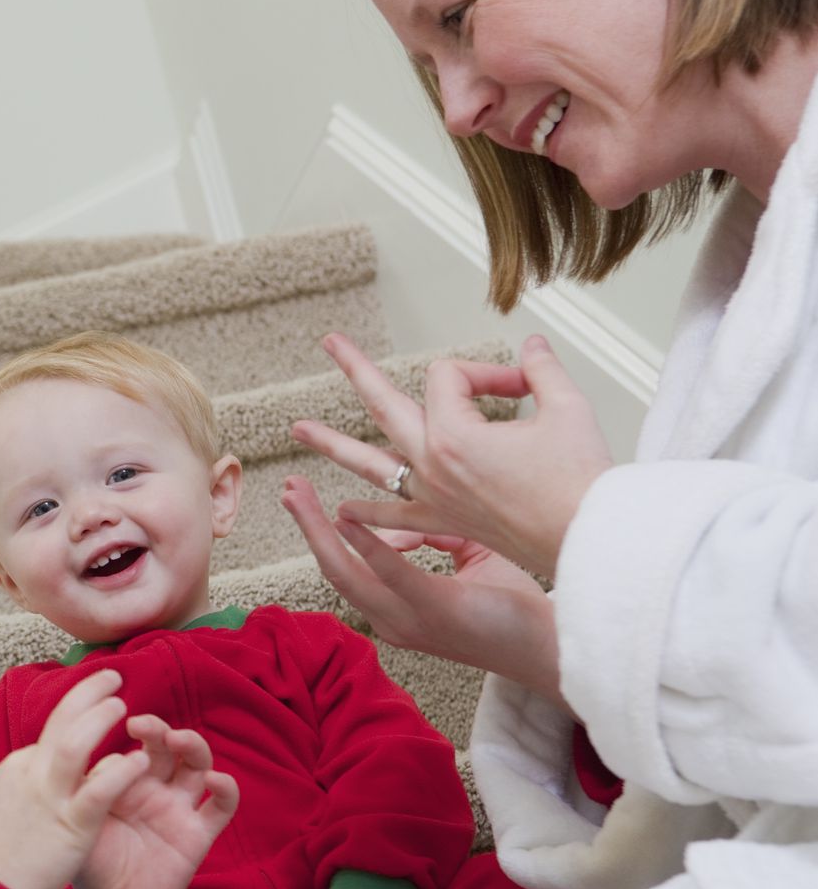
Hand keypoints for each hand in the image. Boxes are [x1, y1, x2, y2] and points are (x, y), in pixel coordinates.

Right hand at [0, 670, 163, 888]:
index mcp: (19, 768)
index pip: (52, 730)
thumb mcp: (5, 804)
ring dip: (100, 718)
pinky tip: (139, 761)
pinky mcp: (70, 826)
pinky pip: (99, 790)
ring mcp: (49, 797)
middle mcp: (31, 773)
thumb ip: (29, 782)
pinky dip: (120, 770)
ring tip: (122, 704)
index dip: (77, 710)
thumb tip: (47, 769)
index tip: (96, 701)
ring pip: (75, 743)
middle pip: (60, 720)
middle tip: (113, 676)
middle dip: (87, 692)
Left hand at [73, 715, 238, 888]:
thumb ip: (85, 788)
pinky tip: (216, 779)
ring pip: (197, 765)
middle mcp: (154, 787)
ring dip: (193, 746)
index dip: (130, 729)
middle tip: (141, 724)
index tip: (117, 717)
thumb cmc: (88, 861)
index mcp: (124, 779)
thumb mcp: (79, 820)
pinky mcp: (198, 834)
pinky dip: (227, 789)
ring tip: (177, 739)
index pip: (134, 744)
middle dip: (158, 729)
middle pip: (167, 746)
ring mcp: (178, 808)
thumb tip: (85, 752)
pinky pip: (221, 807)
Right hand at [281, 475, 565, 703]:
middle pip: (332, 569)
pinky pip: (390, 573)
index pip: (348, 568)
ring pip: (345, 571)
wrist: (552, 649)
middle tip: (287, 490)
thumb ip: (436, 534)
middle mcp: (391, 619)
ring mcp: (409, 619)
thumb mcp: (468, 559)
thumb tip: (410, 515)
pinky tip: (346, 517)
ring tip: (299, 497)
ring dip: (318, 530)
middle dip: (306, 527)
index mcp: (396, 610)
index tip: (311, 498)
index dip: (325, 531)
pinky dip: (365, 544)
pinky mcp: (434, 610)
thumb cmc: (514, 609)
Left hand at [288, 334, 613, 578]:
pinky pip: (394, 516)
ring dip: (334, 445)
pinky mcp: (446, 522)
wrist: (589, 545)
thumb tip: (531, 346)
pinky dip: (369, 513)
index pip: (451, 378)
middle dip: (357, 370)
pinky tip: (345, 510)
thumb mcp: (569, 410)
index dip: (487, 372)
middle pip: (384, 406)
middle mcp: (432, 466)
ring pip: (371, 464)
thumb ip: (542, 371)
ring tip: (298, 429)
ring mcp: (433, 496)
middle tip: (331, 344)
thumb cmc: (580, 485)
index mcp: (453, 436)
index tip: (523, 385)